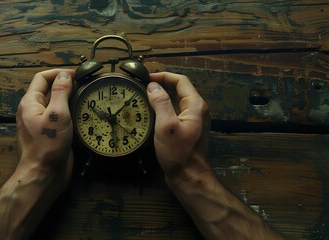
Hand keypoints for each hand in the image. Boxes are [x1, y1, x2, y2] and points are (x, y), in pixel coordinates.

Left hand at [15, 69, 74, 189]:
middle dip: (65, 85)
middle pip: (49, 90)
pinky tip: (82, 115)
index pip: (42, 78)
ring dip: (69, 99)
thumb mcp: (58, 115)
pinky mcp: (49, 134)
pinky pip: (59, 118)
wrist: (44, 175)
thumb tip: (65, 75)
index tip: (77, 75)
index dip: (59, 73)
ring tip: (86, 98)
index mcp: (30, 102)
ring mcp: (40, 123)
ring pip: (55, 104)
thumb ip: (61, 92)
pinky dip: (69, 113)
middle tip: (85, 86)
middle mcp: (33, 110)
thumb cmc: (48, 145)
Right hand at [146, 72, 211, 186]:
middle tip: (144, 86)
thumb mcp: (166, 126)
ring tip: (145, 97)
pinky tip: (153, 113)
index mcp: (196, 105)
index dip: (164, 76)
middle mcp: (198, 110)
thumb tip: (153, 86)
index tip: (147, 78)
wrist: (189, 177)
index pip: (181, 81)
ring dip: (163, 96)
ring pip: (177, 101)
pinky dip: (165, 108)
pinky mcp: (189, 130)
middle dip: (162, 85)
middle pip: (180, 89)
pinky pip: (176, 112)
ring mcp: (194, 120)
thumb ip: (160, 103)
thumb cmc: (179, 154)